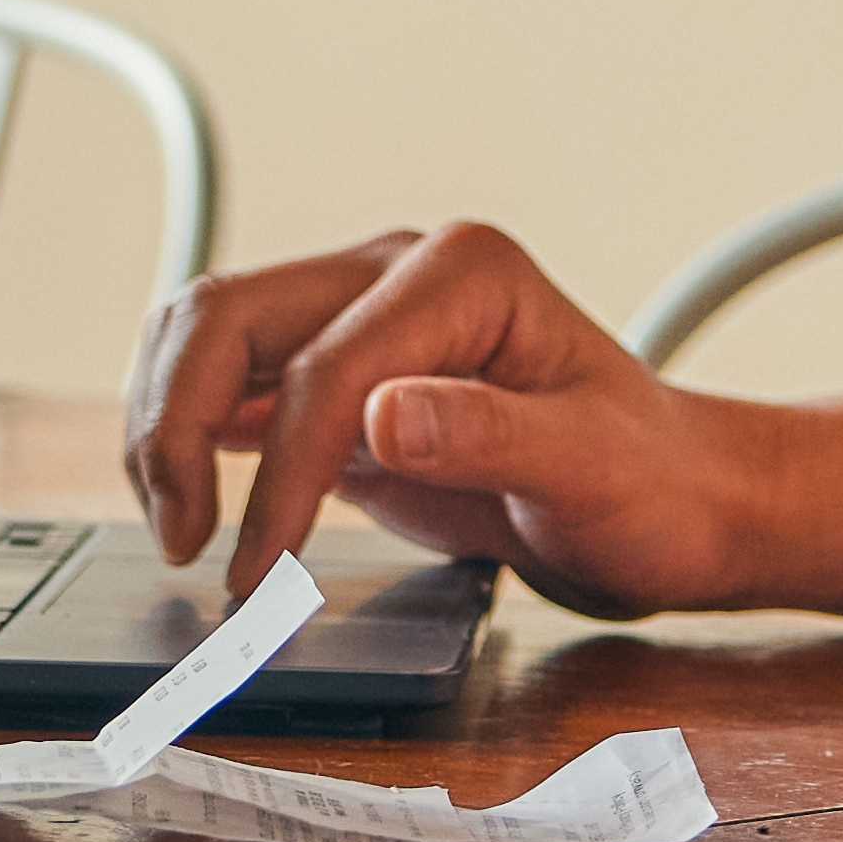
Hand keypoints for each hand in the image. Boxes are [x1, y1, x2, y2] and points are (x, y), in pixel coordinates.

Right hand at [124, 221, 773, 609]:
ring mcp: (360, 321)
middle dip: (180, 425)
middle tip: (186, 543)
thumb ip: (491, 434)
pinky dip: (190, 441)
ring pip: (207, 339)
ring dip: (167, 425)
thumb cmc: (652, 482)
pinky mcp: (337, 380)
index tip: (260, 570)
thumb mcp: (592, 467)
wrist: (675, 504)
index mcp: (462, 272)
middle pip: (229, 318)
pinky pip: (229, 387)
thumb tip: (379, 415)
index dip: (282, 472)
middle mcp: (397, 275)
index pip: (326, 363)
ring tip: (182, 532)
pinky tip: (193, 513)